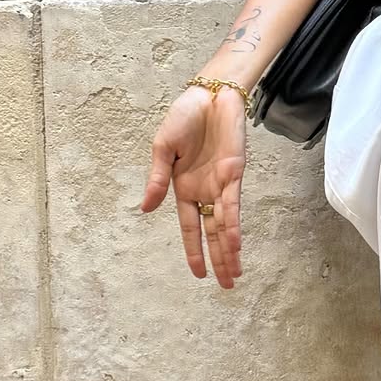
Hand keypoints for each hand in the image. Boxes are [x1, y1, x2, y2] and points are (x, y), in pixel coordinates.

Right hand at [140, 85, 246, 288]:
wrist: (208, 94)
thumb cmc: (185, 117)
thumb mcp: (163, 149)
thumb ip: (157, 179)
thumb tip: (145, 209)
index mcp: (184, 188)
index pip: (190, 228)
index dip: (194, 251)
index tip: (198, 274)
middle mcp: (205, 191)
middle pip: (213, 233)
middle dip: (220, 260)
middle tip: (227, 286)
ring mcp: (221, 183)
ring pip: (226, 225)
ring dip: (230, 250)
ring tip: (234, 274)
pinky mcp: (235, 172)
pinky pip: (232, 204)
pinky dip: (232, 224)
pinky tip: (233, 243)